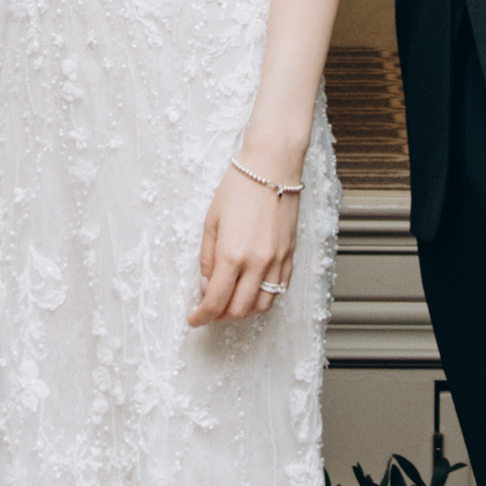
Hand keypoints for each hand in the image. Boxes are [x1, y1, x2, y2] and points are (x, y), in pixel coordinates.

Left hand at [189, 161, 301, 327]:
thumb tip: (205, 285)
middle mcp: (256, 263)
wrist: (272, 167)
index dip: (201, 316)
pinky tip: (251, 291)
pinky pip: (279, 289)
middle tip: (208, 312)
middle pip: (238, 310)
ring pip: (262, 306)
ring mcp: (276, 261)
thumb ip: (207, 258)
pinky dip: (263, 298)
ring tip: (230, 304)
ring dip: (243, 311)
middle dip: (220, 317)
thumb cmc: (239, 187)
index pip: (215, 301)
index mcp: (231, 255)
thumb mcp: (211, 221)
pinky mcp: (290, 255)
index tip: (194, 319)